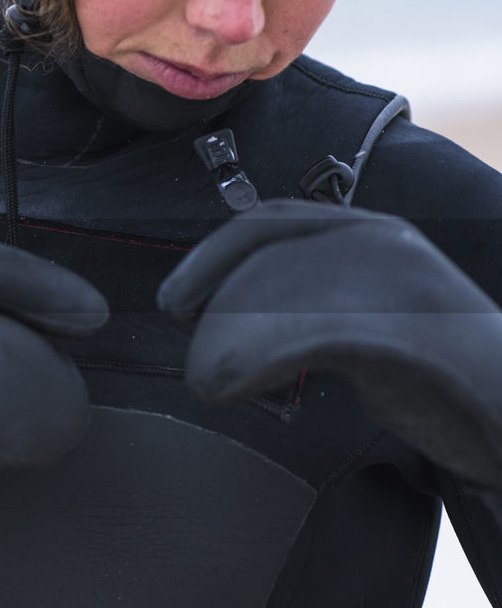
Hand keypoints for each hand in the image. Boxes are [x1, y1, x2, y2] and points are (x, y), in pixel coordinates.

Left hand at [158, 199, 501, 486]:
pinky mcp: (412, 329)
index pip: (268, 222)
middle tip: (192, 351)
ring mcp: (401, 280)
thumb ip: (309, 302)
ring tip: (211, 380)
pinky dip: (256, 355)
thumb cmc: (432, 377)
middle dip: (216, 300)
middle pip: (268, 253)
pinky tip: (234, 384)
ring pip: (284, 289)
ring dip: (231, 337)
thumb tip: (223, 319)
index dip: (209, 258)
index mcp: (367, 232)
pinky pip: (313, 330)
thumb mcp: (362, 320)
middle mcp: (383, 241)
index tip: (176, 301)